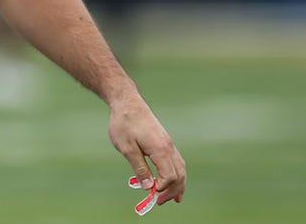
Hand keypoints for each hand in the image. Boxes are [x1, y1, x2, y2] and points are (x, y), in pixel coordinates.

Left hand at [108, 93, 185, 208]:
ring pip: (180, 167)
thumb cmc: (124, 123)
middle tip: (160, 202)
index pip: (169, 176)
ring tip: (174, 198)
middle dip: (172, 190)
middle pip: (179, 174)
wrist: (127, 102)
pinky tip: (171, 180)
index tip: (151, 193)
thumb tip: (149, 187)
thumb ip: (139, 168)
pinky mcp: (164, 141)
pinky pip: (176, 161)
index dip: (162, 188)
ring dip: (178, 184)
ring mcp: (168, 143)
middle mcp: (168, 146)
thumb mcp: (127, 148)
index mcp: (160, 149)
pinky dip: (176, 173)